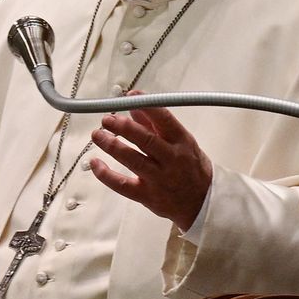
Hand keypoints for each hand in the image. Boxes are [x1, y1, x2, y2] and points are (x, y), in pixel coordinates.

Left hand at [89, 99, 212, 231]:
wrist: (203, 202)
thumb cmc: (191, 167)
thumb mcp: (182, 141)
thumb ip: (156, 125)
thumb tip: (134, 107)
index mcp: (182, 141)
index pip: (164, 119)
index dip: (147, 106)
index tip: (131, 96)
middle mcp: (171, 159)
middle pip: (145, 139)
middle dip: (123, 127)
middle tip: (107, 119)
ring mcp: (159, 179)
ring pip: (132, 160)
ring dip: (112, 145)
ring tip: (97, 135)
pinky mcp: (147, 195)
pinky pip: (122, 185)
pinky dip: (106, 174)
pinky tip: (95, 163)